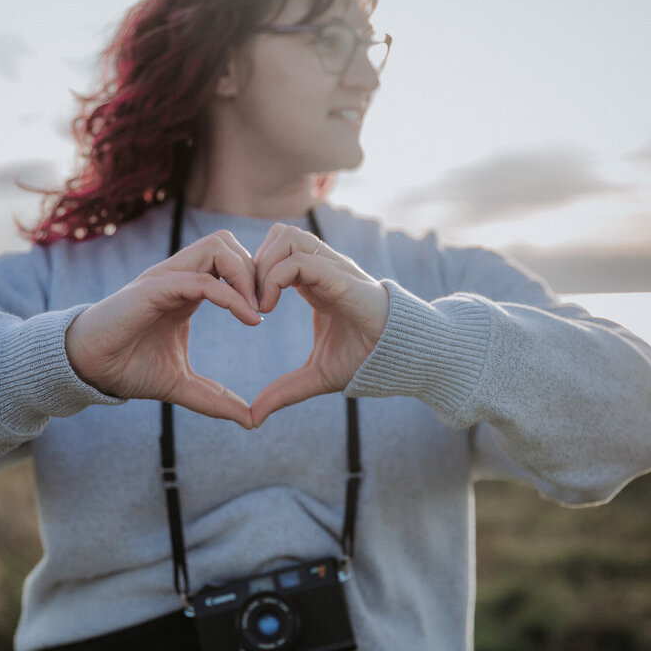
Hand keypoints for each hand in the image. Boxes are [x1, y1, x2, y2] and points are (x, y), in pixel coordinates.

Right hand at [65, 230, 261, 428]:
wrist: (88, 368)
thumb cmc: (128, 368)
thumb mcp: (181, 385)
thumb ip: (215, 398)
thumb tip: (250, 420)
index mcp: (187, 289)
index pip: (229, 260)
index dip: (254, 279)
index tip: (266, 313)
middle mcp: (179, 276)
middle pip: (228, 243)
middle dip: (255, 270)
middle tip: (266, 306)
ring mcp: (167, 278)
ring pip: (218, 247)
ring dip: (245, 274)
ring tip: (256, 309)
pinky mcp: (155, 288)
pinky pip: (202, 280)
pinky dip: (231, 295)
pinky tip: (248, 318)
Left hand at [250, 223, 389, 426]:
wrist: (402, 358)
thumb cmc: (365, 359)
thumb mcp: (316, 376)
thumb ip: (285, 390)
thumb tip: (254, 416)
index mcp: (315, 282)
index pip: (276, 251)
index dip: (254, 273)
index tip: (247, 309)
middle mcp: (322, 268)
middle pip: (278, 235)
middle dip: (254, 264)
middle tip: (249, 302)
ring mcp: (332, 268)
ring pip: (285, 236)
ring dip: (263, 267)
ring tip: (261, 304)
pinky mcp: (340, 277)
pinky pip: (300, 260)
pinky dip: (275, 279)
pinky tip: (270, 308)